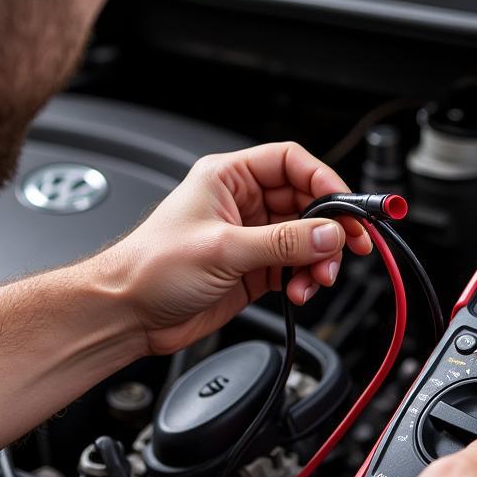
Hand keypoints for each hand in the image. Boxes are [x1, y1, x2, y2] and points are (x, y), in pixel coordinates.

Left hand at [102, 142, 371, 355]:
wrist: (128, 314)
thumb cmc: (150, 267)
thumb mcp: (222, 249)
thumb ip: (281, 242)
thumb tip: (327, 233)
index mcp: (228, 178)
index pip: (290, 162)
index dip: (323, 179)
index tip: (346, 205)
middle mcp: (242, 203)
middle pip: (306, 202)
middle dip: (328, 227)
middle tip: (348, 247)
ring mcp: (250, 237)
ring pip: (305, 238)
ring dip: (319, 259)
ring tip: (318, 278)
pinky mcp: (253, 269)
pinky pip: (295, 266)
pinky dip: (305, 278)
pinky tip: (300, 291)